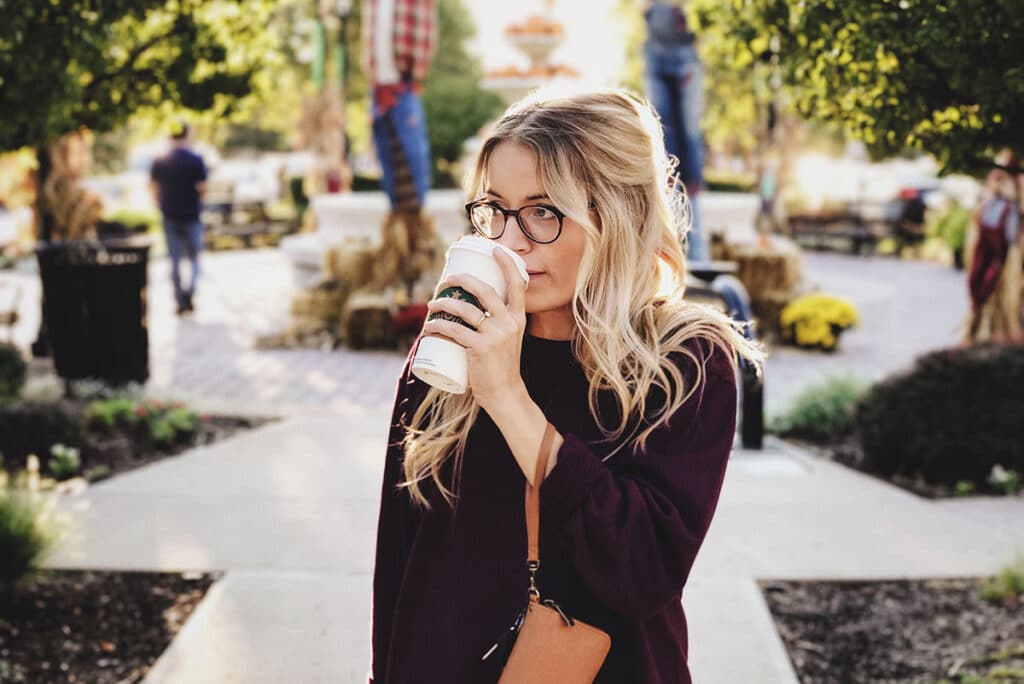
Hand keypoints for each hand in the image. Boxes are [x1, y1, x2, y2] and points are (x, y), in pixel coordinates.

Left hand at [421, 249, 527, 411]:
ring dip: (444, 303)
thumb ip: (497, 324)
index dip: (506, 264)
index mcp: (518, 318)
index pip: (517, 284)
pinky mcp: (480, 348)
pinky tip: (428, 326)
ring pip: (465, 309)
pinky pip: (454, 330)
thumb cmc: (502, 367)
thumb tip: (470, 309)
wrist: (506, 394)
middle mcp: (509, 323)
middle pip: (485, 290)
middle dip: (463, 279)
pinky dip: (437, 326)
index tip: (495, 249)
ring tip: (431, 304)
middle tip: (447, 278)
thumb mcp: (507, 340)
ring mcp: (495, 335)